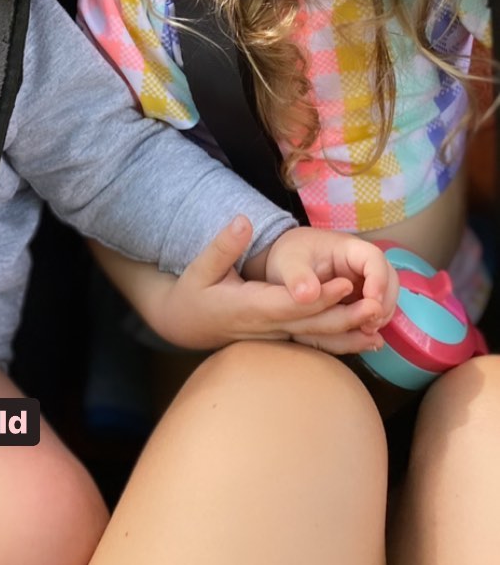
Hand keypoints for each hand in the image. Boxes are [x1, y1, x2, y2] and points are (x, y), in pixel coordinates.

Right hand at [153, 217, 391, 354]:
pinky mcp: (281, 340)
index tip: (345, 284)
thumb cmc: (194, 293)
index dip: (318, 297)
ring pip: (316, 341)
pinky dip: (339, 344)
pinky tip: (364, 342)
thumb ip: (223, 245)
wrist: (186, 325)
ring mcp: (275, 338)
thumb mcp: (201, 267)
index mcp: (249, 307)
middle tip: (375, 307)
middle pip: (310, 326)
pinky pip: (313, 344)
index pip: (289, 303)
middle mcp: (266, 327)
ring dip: (348, 338)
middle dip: (344, 319)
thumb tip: (243, 221)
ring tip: (379, 333)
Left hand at [257, 226, 398, 353]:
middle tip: (370, 324)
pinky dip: (373, 321)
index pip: (374, 258)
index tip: (372, 303)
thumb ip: (297, 277)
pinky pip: (375, 309)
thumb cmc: (288, 256)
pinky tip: (361, 334)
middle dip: (384, 302)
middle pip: (388, 279)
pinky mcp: (361, 297)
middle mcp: (362, 264)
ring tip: (365, 331)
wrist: (286, 263)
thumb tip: (308, 295)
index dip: (378, 280)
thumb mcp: (287, 263)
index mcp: (347, 248)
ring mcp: (364, 281)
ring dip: (381, 314)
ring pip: (386, 296)